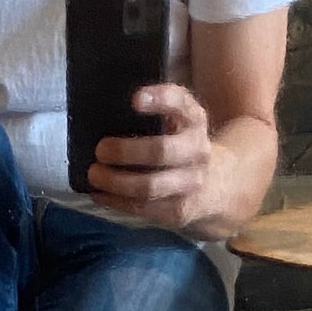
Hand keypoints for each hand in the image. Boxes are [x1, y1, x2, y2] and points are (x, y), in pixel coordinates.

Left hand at [87, 82, 216, 229]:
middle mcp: (198, 150)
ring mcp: (191, 183)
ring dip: (116, 181)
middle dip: (125, 151)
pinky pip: (143, 208)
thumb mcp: (178, 120)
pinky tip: (99, 194)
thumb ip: (155, 111)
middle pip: (161, 152)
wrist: (217, 184)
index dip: (159, 99)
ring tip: (94, 174)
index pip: (180, 103)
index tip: (134, 99)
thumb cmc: (180, 143)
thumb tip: (104, 114)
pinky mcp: (179, 210)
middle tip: (100, 149)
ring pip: (150, 187)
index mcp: (194, 120)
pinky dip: (116, 201)